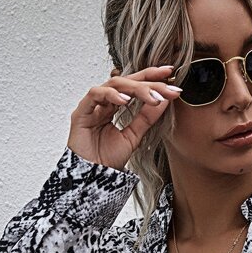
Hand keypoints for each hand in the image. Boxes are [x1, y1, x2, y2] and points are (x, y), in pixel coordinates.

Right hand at [66, 64, 182, 171]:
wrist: (93, 178)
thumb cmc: (108, 159)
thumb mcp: (134, 136)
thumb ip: (147, 118)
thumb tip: (164, 100)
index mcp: (115, 105)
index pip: (134, 84)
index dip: (151, 77)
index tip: (170, 74)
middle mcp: (104, 102)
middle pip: (127, 81)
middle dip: (149, 82)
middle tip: (167, 89)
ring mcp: (92, 106)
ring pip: (113, 84)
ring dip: (135, 88)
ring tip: (151, 97)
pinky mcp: (81, 112)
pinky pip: (95, 95)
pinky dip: (111, 95)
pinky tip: (125, 101)